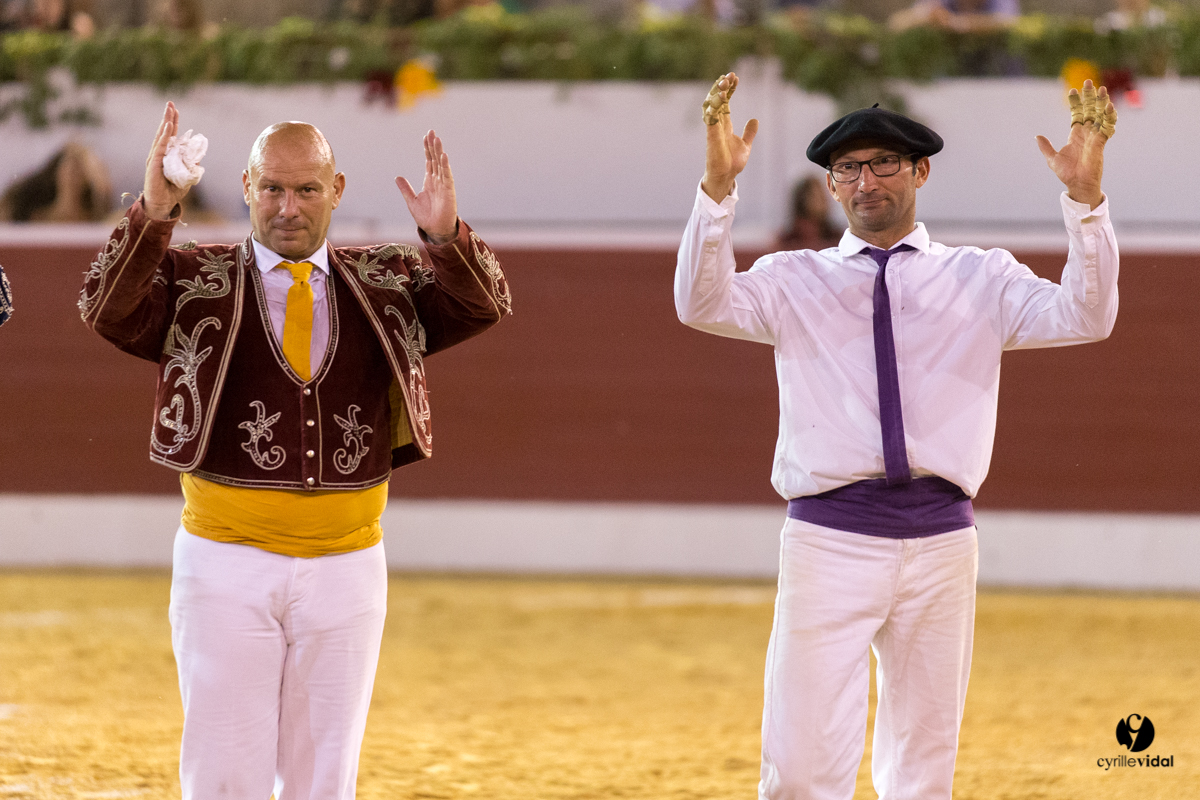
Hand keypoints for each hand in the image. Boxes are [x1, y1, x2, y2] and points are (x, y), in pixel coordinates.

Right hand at [143, 101, 189, 219]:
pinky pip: (159, 148)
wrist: (162, 205)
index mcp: (166, 156)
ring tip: (169, 111)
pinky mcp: (153, 165)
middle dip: (168, 117)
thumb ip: (191, 165)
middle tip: (171, 103)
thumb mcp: (187, 176)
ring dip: (166, 123)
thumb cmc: (172, 191)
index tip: (176, 110)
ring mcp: (155, 158)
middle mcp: (159, 154)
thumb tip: (199, 156)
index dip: (173, 123)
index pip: (170, 136)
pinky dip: (164, 137)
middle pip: (164, 132)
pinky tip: (167, 128)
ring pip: (161, 137)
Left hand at [396, 130, 458, 243]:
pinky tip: (443, 155)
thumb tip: (397, 177)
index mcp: (429, 181)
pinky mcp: (449, 191)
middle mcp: (438, 180)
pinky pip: (447, 175)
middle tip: (432, 131)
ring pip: (441, 164)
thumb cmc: (426, 217)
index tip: (426, 136)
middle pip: (435, 158)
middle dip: (433, 145)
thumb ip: (405, 188)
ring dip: (439, 151)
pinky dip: (445, 165)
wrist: (435, 231)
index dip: (427, 148)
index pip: (429, 160)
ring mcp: (444, 184)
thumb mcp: (411, 201)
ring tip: (437, 139)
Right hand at [700, 73, 758, 202]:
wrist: (727, 176)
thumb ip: (749, 132)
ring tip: (724, 82)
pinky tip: (720, 97)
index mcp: (725, 124)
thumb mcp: (745, 144)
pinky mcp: (712, 136)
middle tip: (729, 75)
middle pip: (717, 100)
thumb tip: (755, 119)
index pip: (725, 101)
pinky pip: (710, 118)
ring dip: (717, 93)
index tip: (735, 77)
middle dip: (722, 87)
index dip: (729, 89)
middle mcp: (717, 124)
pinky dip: (714, 107)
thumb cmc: (732, 162)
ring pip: (711, 106)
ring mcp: (713, 129)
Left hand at [1036, 80, 1115, 209]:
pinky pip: (1107, 127)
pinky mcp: (1101, 142)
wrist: (1077, 185)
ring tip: (1102, 90)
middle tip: (1088, 82)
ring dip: (1102, 102)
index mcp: (1075, 134)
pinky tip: (1109, 107)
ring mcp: (1095, 136)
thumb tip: (1037, 136)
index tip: (1073, 91)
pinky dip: (1109, 117)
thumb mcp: (1052, 159)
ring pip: (1101, 115)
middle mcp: (1087, 133)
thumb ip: (1045, 147)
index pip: (1077, 114)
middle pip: (1090, 110)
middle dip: (1090, 96)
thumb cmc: (1067, 173)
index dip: (1076, 103)